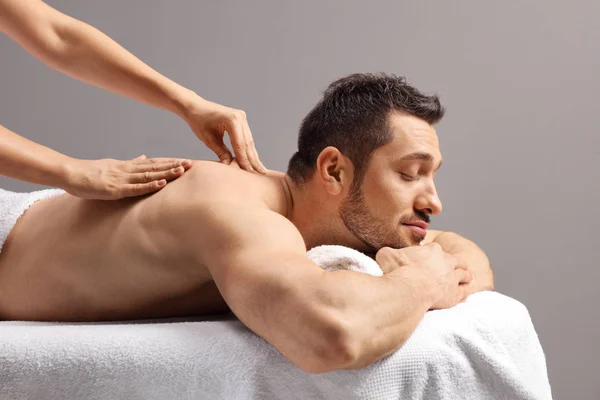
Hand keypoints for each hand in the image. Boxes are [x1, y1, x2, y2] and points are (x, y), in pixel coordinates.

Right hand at [61, 155, 191, 199]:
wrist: (70, 173)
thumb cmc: (91, 171)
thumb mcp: (114, 165)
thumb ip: (130, 162)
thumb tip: (144, 156)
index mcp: (128, 165)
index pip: (153, 162)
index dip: (170, 161)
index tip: (185, 160)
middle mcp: (128, 170)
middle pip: (155, 167)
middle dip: (173, 165)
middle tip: (191, 163)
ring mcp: (122, 179)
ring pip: (148, 175)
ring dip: (166, 173)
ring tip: (182, 171)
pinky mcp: (115, 189)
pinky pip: (135, 188)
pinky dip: (149, 186)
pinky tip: (161, 183)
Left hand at [182, 97, 265, 173]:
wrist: (196, 107)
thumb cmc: (199, 122)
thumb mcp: (209, 139)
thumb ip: (221, 152)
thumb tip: (230, 166)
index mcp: (232, 120)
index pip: (240, 145)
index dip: (244, 160)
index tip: (249, 173)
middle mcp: (240, 117)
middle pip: (248, 143)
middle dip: (253, 160)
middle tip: (261, 173)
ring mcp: (242, 117)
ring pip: (249, 141)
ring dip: (253, 156)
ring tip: (260, 169)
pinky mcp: (241, 120)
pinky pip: (246, 137)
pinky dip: (248, 149)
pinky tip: (253, 159)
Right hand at [375, 243, 472, 309]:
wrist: (410, 290)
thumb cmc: (398, 271)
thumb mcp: (386, 254)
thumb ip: (388, 252)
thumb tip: (385, 253)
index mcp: (432, 249)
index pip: (434, 249)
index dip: (431, 254)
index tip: (426, 258)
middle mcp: (447, 261)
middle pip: (455, 260)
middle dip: (453, 262)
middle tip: (449, 266)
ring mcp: (453, 277)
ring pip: (464, 273)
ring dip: (464, 274)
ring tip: (464, 277)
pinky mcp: (456, 293)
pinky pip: (465, 290)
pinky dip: (465, 289)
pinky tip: (464, 290)